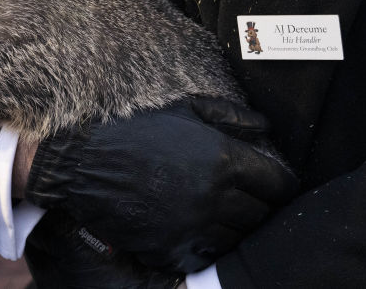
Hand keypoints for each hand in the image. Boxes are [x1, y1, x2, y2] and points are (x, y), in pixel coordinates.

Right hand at [24, 98, 297, 273]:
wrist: (85, 163)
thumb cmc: (137, 131)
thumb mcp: (185, 110)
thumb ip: (230, 116)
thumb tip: (265, 126)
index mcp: (223, 160)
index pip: (279, 186)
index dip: (280, 185)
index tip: (272, 184)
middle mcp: (214, 197)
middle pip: (261, 216)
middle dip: (257, 206)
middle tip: (243, 197)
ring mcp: (194, 228)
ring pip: (236, 239)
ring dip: (232, 226)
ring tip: (216, 211)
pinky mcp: (172, 250)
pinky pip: (206, 255)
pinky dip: (205, 244)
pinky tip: (193, 226)